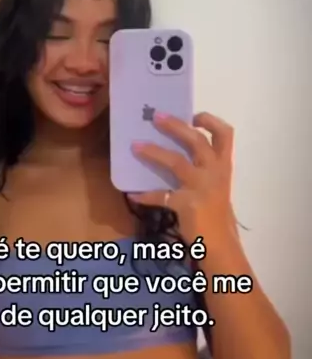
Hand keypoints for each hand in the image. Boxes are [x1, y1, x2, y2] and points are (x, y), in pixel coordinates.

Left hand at [128, 111, 233, 246]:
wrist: (221, 244)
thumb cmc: (216, 213)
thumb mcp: (215, 185)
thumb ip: (202, 169)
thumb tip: (174, 151)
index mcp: (223, 166)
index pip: (225, 135)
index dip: (210, 121)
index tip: (193, 114)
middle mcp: (215, 172)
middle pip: (197, 141)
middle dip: (176, 126)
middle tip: (156, 117)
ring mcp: (202, 188)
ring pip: (177, 162)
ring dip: (154, 152)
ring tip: (135, 146)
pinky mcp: (187, 204)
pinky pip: (161, 195)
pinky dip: (145, 195)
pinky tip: (132, 194)